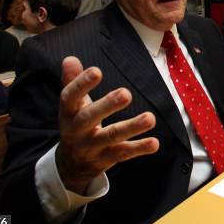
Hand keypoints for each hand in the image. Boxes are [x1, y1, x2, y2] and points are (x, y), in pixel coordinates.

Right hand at [56, 56, 158, 193]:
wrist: (71, 164)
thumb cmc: (76, 123)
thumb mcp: (72, 104)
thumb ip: (72, 81)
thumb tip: (70, 58)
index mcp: (68, 112)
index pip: (70, 97)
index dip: (82, 84)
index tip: (97, 71)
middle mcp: (76, 130)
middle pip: (90, 117)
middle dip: (107, 106)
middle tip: (126, 94)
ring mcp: (91, 147)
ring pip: (111, 137)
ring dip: (131, 127)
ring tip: (150, 118)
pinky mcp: (106, 159)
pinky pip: (123, 153)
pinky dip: (139, 148)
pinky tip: (155, 143)